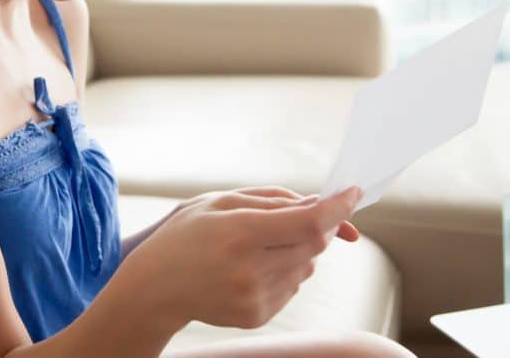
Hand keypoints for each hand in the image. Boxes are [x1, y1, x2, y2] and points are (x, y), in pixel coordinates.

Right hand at [122, 184, 364, 330]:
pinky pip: (294, 285)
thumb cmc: (187, 235)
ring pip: (308, 264)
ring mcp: (255, 297)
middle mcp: (250, 269)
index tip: (353, 193)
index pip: (309, 222)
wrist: (155, 287)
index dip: (338, 208)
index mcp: (239, 232)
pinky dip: (286, 269)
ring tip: (259, 243)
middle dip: (319, 224)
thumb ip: (274, 200)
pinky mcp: (258, 315)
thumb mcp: (221, 202)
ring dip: (299, 247)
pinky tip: (252, 265)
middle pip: (315, 242)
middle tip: (306, 212)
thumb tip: (323, 205)